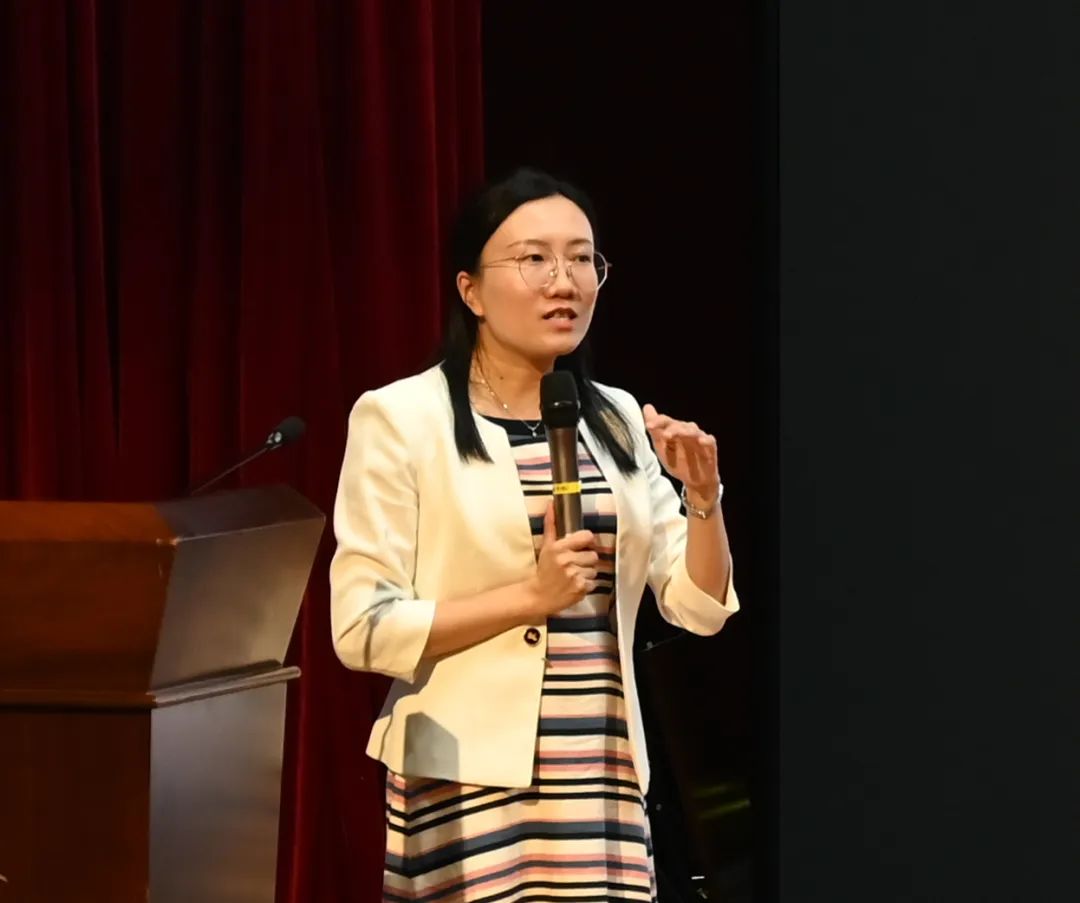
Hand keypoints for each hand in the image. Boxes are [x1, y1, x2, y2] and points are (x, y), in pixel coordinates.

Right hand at [528, 501, 597, 615]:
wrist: (539, 595)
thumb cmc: (544, 570)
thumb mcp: (546, 546)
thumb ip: (551, 525)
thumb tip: (551, 504)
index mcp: (559, 548)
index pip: (587, 537)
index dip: (587, 542)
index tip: (583, 546)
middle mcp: (567, 561)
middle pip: (593, 555)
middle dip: (587, 560)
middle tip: (577, 564)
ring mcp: (574, 575)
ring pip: (595, 570)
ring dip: (587, 573)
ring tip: (576, 575)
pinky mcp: (580, 588)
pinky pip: (594, 583)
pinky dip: (587, 585)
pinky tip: (576, 585)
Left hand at [642, 403, 720, 504]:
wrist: (694, 480)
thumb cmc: (678, 461)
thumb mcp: (662, 448)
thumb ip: (655, 430)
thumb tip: (647, 407)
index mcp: (674, 429)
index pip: (666, 421)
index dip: (657, 422)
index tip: (648, 426)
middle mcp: (687, 431)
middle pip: (679, 425)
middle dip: (671, 428)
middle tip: (663, 434)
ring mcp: (699, 438)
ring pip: (692, 431)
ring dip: (683, 432)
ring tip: (673, 435)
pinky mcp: (710, 448)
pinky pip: (709, 441)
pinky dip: (706, 440)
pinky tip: (700, 440)